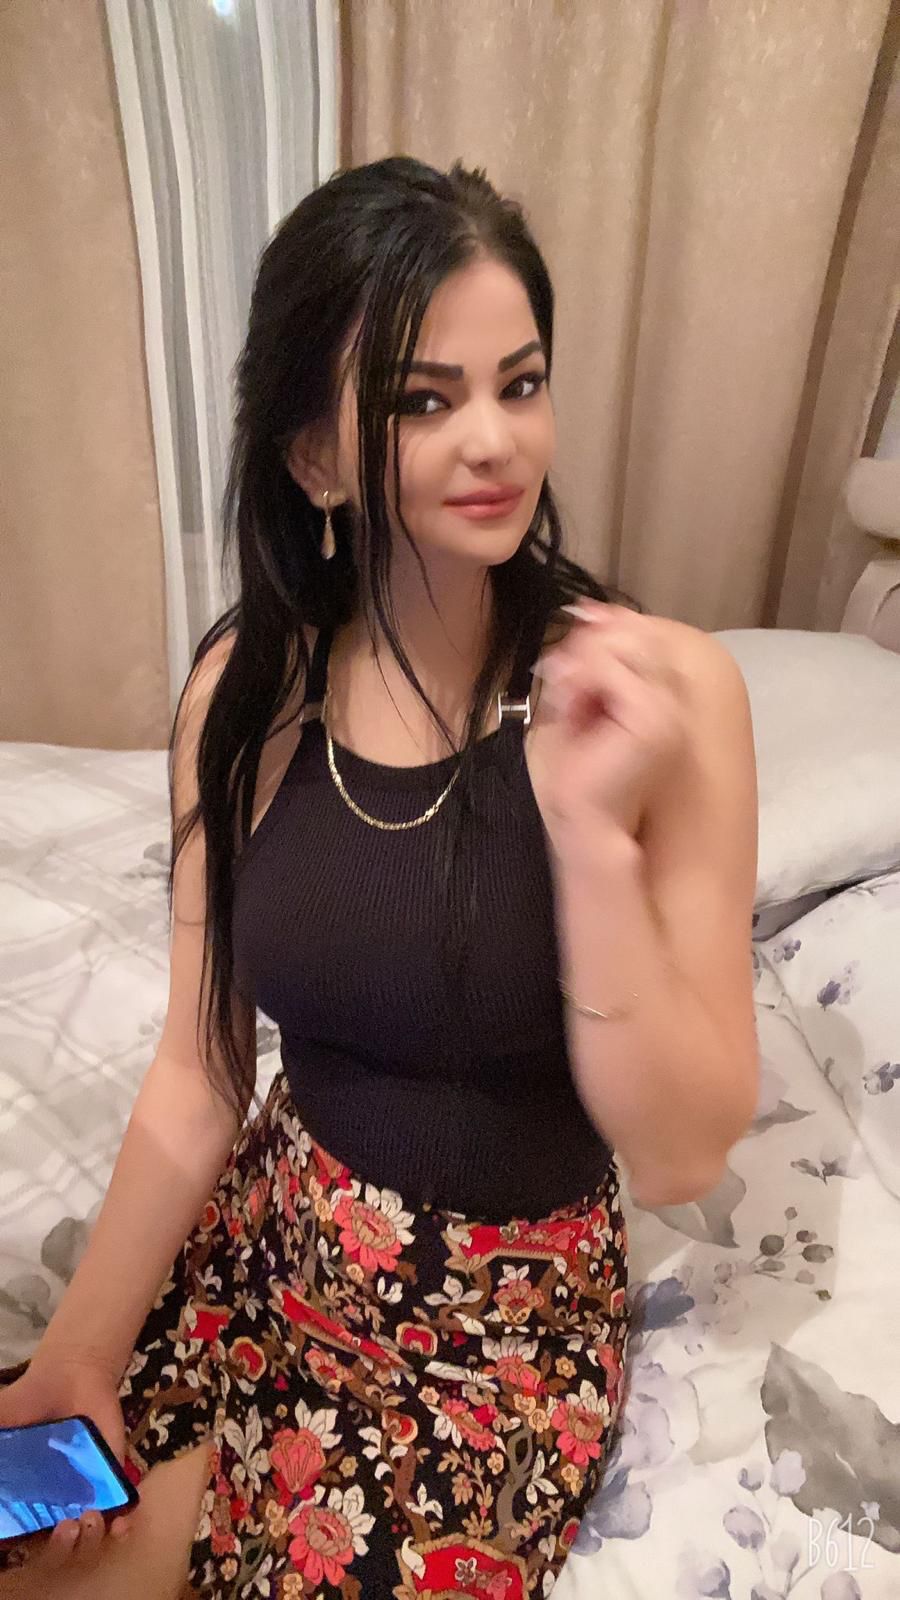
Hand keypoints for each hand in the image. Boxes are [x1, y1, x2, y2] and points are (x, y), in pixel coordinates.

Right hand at [0, 1353, 132, 1581]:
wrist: (71, 1374)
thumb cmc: (30, 1399)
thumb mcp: (3, 1415)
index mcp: (24, 1498)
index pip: (21, 1538)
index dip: (21, 1549)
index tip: (22, 1546)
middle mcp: (52, 1504)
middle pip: (56, 1548)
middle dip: (61, 1548)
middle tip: (64, 1528)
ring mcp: (82, 1495)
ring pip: (87, 1539)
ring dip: (91, 1540)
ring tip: (90, 1518)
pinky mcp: (110, 1481)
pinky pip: (118, 1512)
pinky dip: (120, 1524)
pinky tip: (121, 1524)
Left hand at [532, 600, 686, 851]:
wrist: (583, 815)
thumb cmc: (579, 766)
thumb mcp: (579, 697)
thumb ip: (589, 657)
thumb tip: (589, 608)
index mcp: (664, 690)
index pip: (639, 630)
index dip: (601, 630)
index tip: (568, 660)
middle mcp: (675, 695)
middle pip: (632, 629)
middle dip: (588, 647)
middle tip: (562, 682)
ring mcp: (668, 706)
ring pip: (621, 643)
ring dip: (582, 665)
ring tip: (568, 700)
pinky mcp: (652, 718)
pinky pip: (609, 670)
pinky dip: (581, 680)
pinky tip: (571, 706)